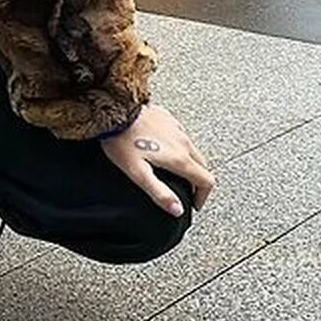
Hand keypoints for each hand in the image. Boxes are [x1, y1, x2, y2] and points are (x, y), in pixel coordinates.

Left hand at [101, 102, 215, 217]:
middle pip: (202, 166)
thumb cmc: (122, 142)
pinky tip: (163, 150)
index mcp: (179, 158)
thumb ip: (159, 192)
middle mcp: (183, 142)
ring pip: (193, 150)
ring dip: (189, 164)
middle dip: (198, 182)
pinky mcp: (168, 118)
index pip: (206, 181)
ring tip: (174, 173)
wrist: (114, 110)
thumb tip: (177, 210)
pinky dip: (179, 148)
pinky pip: (181, 136)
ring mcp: (177, 128)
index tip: (193, 204)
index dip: (203, 197)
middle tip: (186, 192)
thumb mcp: (138, 173)